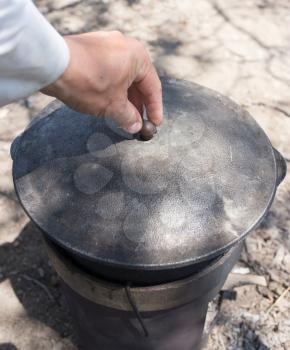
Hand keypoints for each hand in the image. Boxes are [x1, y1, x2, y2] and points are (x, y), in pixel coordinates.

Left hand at [41, 31, 162, 132]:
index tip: (154, 124)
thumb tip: (135, 126)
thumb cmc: (88, 83)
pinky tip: (108, 101)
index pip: (153, 87)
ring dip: (125, 97)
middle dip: (138, 104)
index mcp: (138, 57)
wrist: (51, 65)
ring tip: (123, 115)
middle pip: (138, 81)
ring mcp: (107, 44)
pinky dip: (113, 87)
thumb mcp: (113, 105)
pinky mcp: (92, 48)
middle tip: (137, 122)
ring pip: (123, 76)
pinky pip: (110, 70)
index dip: (155, 109)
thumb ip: (128, 117)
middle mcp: (125, 46)